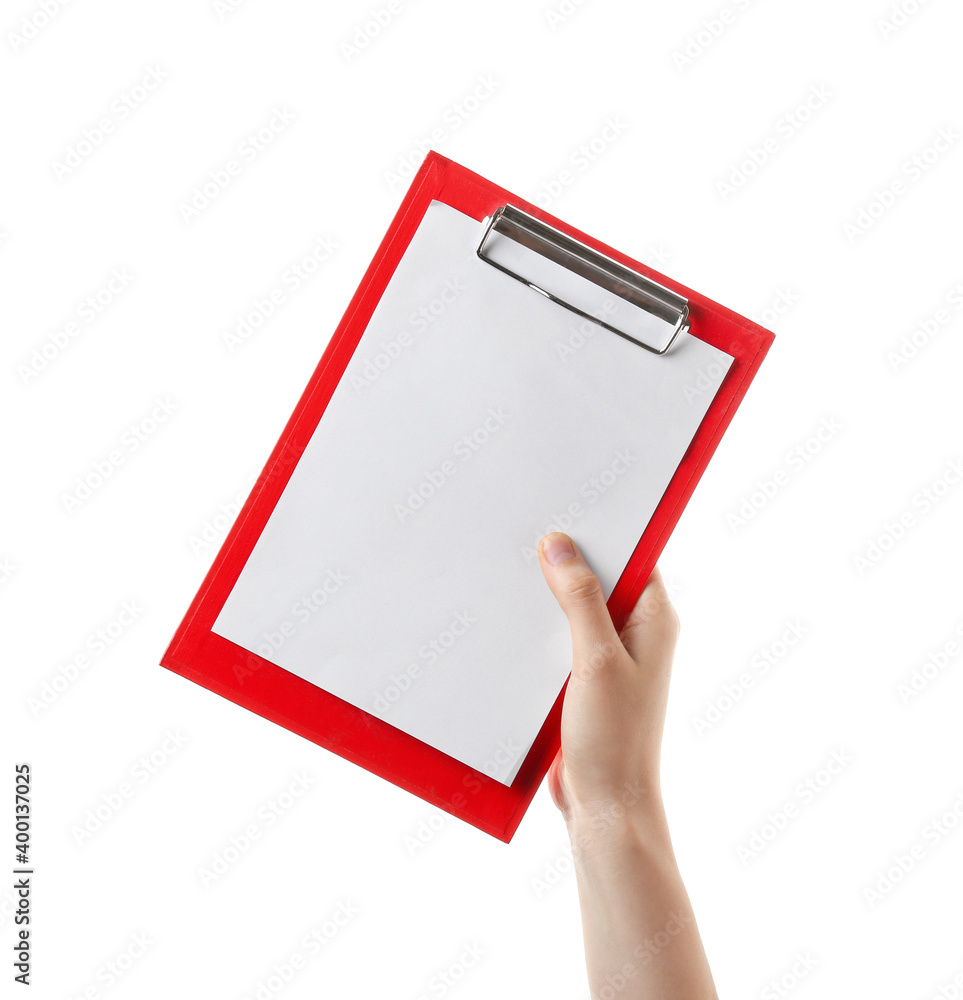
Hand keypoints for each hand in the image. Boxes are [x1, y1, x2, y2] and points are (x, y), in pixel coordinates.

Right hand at [537, 532, 678, 832]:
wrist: (605, 807)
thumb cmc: (614, 739)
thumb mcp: (595, 660)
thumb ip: (579, 600)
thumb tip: (559, 544)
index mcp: (654, 620)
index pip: (633, 555)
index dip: (602, 530)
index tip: (565, 504)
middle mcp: (636, 632)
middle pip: (599, 576)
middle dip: (565, 557)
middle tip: (526, 529)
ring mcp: (608, 655)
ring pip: (575, 606)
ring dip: (547, 593)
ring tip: (510, 564)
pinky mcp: (583, 677)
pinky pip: (560, 636)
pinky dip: (539, 624)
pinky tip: (509, 615)